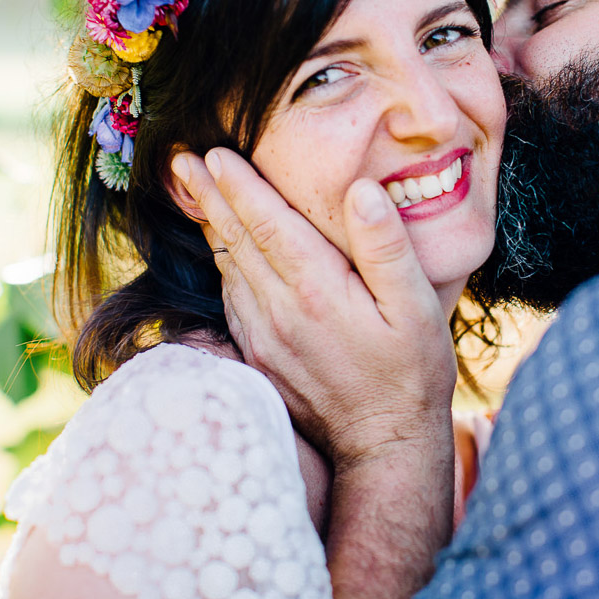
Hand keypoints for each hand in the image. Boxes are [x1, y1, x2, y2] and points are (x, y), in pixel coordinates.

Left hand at [171, 148, 457, 468]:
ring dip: (212, 228)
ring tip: (196, 194)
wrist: (385, 444)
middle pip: (235, 240)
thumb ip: (385, 246)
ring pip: (228, 270)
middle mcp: (280, 310)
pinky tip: (223, 254)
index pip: (266, 222)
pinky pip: (233, 301)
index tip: (215, 154)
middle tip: (181, 161)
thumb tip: (361, 191)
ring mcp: (264, 337)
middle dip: (209, 196)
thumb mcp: (417, 305)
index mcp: (316, 289)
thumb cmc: (411, 372)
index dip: (239, 184)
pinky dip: (224, 268)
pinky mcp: (261, 358)